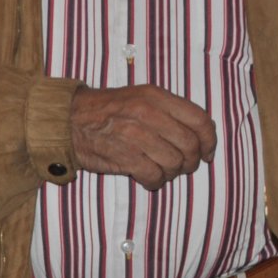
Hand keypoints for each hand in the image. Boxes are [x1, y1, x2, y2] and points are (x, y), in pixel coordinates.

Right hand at [69, 85, 216, 189]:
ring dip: (173, 172)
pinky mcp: (123, 156)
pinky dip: (155, 181)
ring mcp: (135, 135)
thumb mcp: (142, 98)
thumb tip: (204, 132)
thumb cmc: (109, 111)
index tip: (208, 153)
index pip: (200, 120)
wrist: (67, 120)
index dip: (210, 140)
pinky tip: (149, 178)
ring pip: (174, 162)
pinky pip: (154, 175)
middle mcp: (148, 113)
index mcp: (156, 96)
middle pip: (190, 145)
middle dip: (192, 161)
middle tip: (184, 166)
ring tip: (162, 170)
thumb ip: (172, 111)